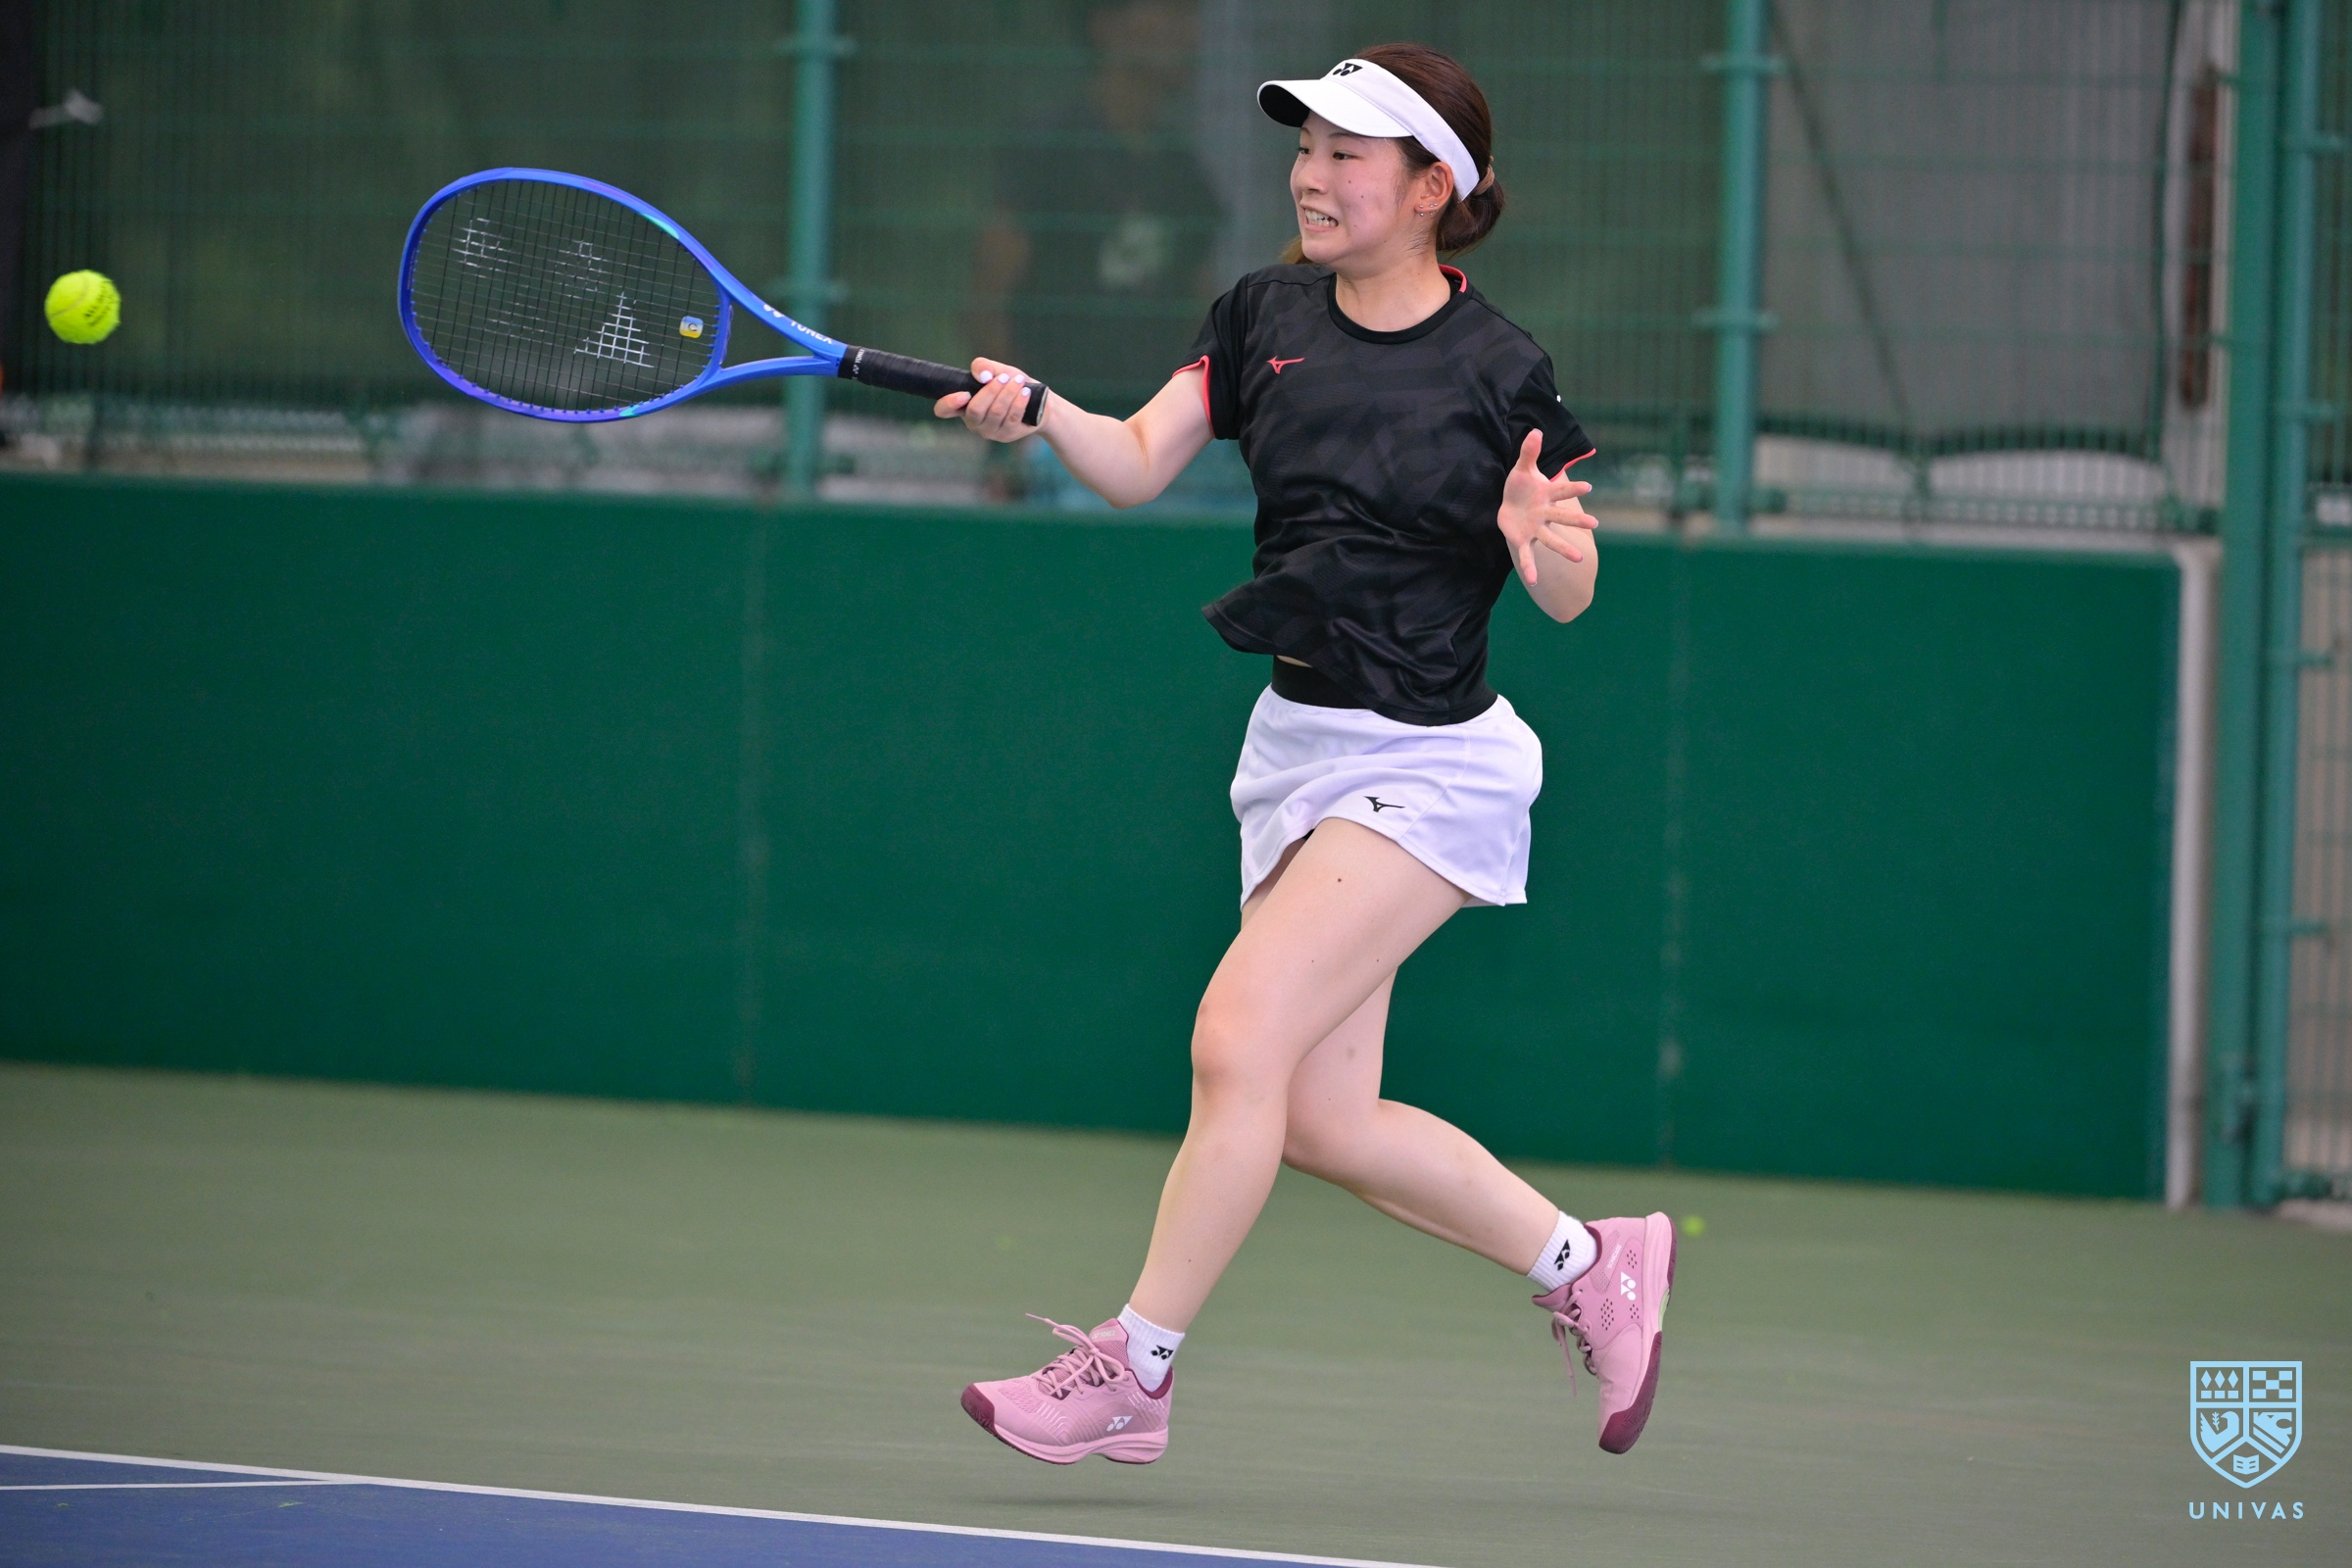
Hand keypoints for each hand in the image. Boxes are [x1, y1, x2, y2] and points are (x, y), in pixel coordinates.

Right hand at [934, 357, 1042, 442]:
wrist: (1037, 401)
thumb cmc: (1010, 384)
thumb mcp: (996, 370)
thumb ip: (983, 366)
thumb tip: (982, 375)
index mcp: (963, 406)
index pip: (943, 410)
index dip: (949, 403)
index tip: (964, 394)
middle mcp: (973, 422)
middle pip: (975, 410)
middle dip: (991, 390)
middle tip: (1004, 377)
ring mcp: (990, 431)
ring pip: (996, 412)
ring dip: (1008, 393)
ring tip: (1019, 381)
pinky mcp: (1007, 434)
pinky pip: (1011, 417)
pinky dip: (1019, 402)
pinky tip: (1025, 392)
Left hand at [1496, 429, 1595, 585]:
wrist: (1509, 505)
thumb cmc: (1520, 487)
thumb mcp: (1522, 469)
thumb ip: (1529, 452)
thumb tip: (1536, 431)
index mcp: (1547, 495)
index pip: (1562, 490)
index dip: (1574, 487)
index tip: (1589, 486)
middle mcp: (1546, 514)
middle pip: (1563, 517)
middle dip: (1578, 520)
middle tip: (1595, 524)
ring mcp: (1536, 529)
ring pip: (1552, 540)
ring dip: (1564, 549)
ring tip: (1579, 559)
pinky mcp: (1523, 540)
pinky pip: (1527, 555)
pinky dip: (1530, 567)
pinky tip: (1534, 581)